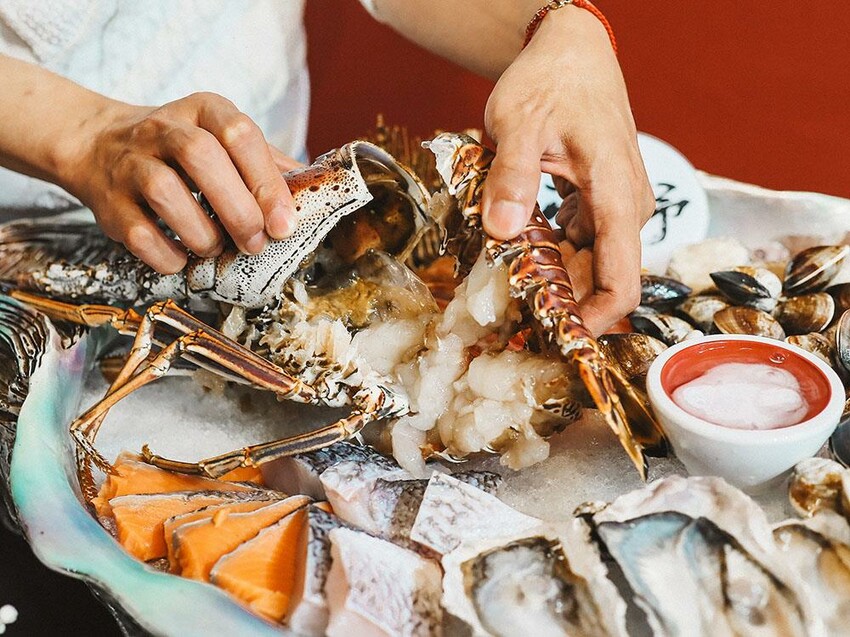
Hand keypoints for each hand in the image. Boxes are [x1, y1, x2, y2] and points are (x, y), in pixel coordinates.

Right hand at [61, 92, 300, 273]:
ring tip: (216, 248)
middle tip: (255, 242)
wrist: (97, 145)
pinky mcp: (108, 201)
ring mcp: (130, 162)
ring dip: (201, 233)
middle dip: (237, 209)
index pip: (239, 134)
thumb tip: (311, 191)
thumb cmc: (179, 151)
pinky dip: (169, 255)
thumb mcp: (222, 140)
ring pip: (164, 192)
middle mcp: (162, 128)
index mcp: (203, 110)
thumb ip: (265, 162)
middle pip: (200, 157)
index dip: (266, 182)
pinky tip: (184, 258)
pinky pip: (139, 233)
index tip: (284, 223)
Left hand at [481, 7, 653, 334]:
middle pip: (603, 279)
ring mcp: (614, 205)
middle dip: (564, 305)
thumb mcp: (519, 124)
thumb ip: (511, 178)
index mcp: (615, 194)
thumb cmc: (550, 82)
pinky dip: (553, 257)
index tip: (559, 341)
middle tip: (514, 324)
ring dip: (556, 282)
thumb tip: (504, 233)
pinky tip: (521, 259)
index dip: (596, 320)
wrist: (571, 52)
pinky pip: (581, 245)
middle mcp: (625, 207)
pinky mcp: (600, 202)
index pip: (622, 280)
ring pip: (590, 264)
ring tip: (511, 294)